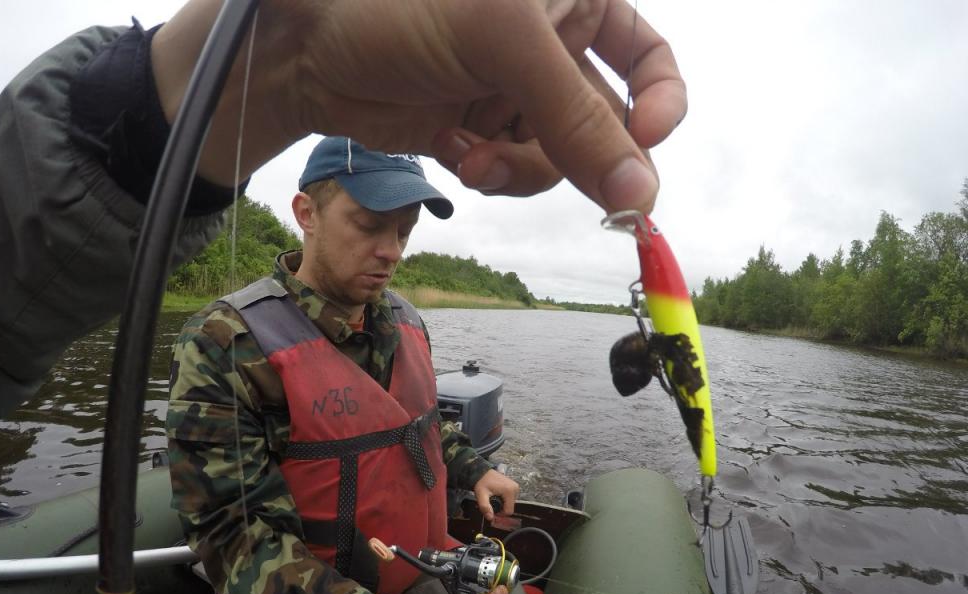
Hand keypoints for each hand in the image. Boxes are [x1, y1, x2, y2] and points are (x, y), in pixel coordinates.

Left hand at [154, 0, 686, 212]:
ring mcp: (512, 92)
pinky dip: (491, 172)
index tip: (646, 140)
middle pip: (606, 121)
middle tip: (599, 200)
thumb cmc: (400, 7)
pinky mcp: (479, 130)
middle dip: (588, 157)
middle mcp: (549, 46)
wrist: (306, 48)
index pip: (648, 57)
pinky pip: (513, 170)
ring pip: (558, 157)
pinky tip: (453, 150)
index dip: (660, 102)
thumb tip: (641, 195)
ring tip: (477, 156)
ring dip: (525, 169)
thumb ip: (576, 118)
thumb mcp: (503, 45)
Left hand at [473, 468, 518, 520]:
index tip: (491, 510)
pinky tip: (496, 495)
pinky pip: (510, 498)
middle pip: (510, 507)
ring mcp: (515, 487)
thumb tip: (490, 518)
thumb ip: (485, 507)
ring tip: (493, 498)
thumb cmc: (482, 482)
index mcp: (509, 491)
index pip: (509, 511)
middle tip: (491, 504)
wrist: (482, 472)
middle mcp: (515, 489)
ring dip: (502, 504)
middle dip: (500, 508)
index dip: (500, 514)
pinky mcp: (514, 486)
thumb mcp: (481, 495)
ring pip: (510, 504)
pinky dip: (503, 500)